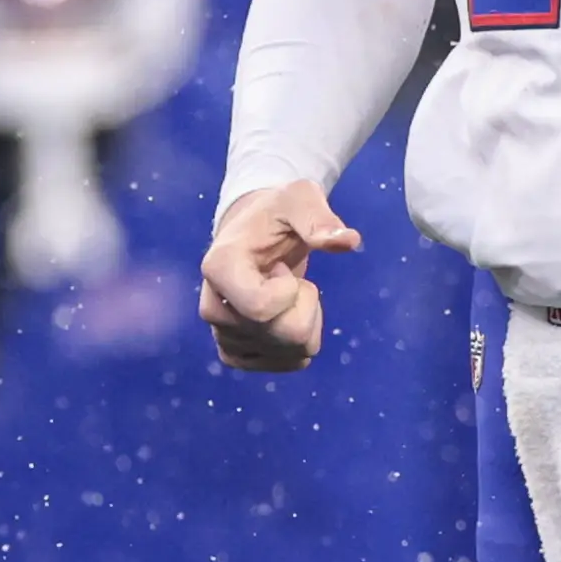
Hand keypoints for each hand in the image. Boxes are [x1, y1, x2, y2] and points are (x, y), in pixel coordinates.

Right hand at [199, 181, 361, 372]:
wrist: (256, 232)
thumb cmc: (276, 213)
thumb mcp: (299, 198)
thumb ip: (319, 217)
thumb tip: (347, 240)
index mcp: (219, 268)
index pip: (261, 309)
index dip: (290, 291)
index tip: (284, 267)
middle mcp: (212, 309)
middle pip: (283, 335)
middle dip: (306, 305)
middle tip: (291, 278)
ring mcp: (224, 336)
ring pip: (290, 352)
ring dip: (307, 320)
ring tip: (287, 292)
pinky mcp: (238, 353)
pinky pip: (291, 363)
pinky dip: (304, 340)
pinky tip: (290, 314)